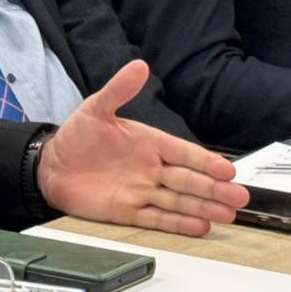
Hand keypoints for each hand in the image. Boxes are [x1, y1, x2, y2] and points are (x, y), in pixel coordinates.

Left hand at [38, 60, 248, 235]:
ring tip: (227, 214)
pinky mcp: (128, 211)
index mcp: (148, 143)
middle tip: (239, 196)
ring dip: (203, 207)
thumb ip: (119, 90)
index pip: (183, 152)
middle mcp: (151, 168)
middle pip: (188, 180)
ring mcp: (141, 191)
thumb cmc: (77, 136)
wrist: (51, 165)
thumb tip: (139, 66)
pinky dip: (177, 223)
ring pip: (178, 201)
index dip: (205, 161)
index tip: (227, 169)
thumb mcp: (96, 108)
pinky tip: (200, 226)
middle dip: (214, 188)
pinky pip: (156, 218)